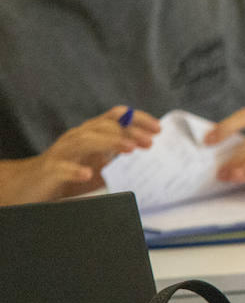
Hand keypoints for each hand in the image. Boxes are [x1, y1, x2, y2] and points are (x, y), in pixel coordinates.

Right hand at [0, 107, 159, 204]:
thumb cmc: (69, 173)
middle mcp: (77, 137)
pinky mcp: (49, 170)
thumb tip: (150, 154)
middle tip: (150, 142)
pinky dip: (75, 170)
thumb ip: (119, 156)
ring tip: (129, 150)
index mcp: (91, 133)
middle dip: (129, 131)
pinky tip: (88, 174)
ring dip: (109, 142)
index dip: (138, 119)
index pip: (116, 117)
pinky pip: (61, 167)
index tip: (158, 129)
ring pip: (85, 140)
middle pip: (104, 126)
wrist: (28, 185)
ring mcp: (62, 152)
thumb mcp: (99, 163)